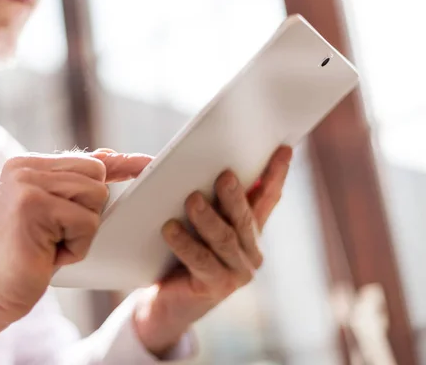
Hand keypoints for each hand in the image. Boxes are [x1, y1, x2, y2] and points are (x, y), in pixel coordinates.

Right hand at [0, 150, 152, 361]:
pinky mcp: (33, 205)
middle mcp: (24, 167)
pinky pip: (86, 222)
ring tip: (51, 244)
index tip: (147, 162)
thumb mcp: (52, 214)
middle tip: (57, 235)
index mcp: (27, 165)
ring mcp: (26, 183)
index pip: (87, 160)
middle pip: (96, 176)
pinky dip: (76, 247)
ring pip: (95, 197)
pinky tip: (48, 255)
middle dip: (88, 212)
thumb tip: (113, 158)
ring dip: (82, 232)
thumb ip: (75, 185)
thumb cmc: (25, 256)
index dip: (120, 166)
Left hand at [134, 146, 292, 357]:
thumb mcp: (200, 226)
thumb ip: (211, 202)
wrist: (168, 301)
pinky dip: (185, 244)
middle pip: (245, 218)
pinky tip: (169, 228)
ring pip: (224, 239)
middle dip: (235, 196)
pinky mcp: (216, 287)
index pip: (267, 198)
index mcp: (250, 231)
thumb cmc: (182, 255)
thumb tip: (204, 166)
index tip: (283, 149)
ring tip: (192, 200)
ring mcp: (237, 272)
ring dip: (207, 218)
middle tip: (224, 174)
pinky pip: (201, 261)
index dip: (276, 174)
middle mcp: (250, 252)